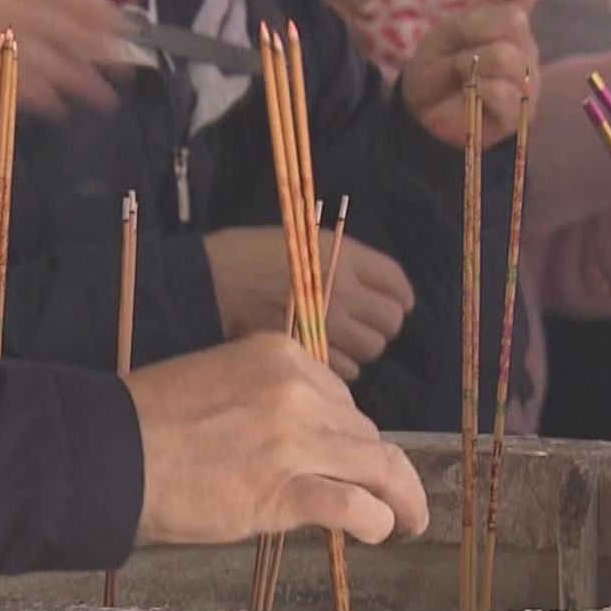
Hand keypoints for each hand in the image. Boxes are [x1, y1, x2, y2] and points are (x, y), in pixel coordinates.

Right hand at [0, 0, 125, 115]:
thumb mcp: (8, 9)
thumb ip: (52, 8)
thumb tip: (109, 17)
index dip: (80, 7)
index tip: (117, 30)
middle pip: (27, 16)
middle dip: (76, 44)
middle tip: (114, 68)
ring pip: (9, 46)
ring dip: (56, 71)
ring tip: (90, 91)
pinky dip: (21, 89)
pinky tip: (52, 103)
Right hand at [126, 334, 429, 544]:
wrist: (110, 452)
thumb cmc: (149, 421)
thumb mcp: (219, 383)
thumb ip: (267, 401)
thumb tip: (299, 438)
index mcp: (282, 356)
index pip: (341, 398)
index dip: (349, 435)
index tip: (352, 458)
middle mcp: (298, 391)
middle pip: (362, 432)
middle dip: (375, 467)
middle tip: (389, 496)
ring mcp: (296, 441)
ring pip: (377, 466)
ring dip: (402, 497)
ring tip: (410, 521)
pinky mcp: (286, 491)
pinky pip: (356, 506)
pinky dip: (380, 520)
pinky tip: (383, 531)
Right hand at [202, 227, 415, 379]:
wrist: (210, 282)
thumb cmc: (250, 254)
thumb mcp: (304, 240)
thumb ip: (343, 263)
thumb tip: (371, 288)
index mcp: (345, 257)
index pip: (396, 283)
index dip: (399, 295)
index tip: (394, 301)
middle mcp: (345, 291)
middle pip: (390, 321)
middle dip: (381, 324)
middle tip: (362, 322)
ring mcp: (328, 326)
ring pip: (371, 349)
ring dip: (362, 347)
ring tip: (341, 340)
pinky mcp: (310, 353)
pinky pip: (346, 369)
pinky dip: (341, 365)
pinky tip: (324, 353)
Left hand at [400, 0, 541, 147]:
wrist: (422, 113)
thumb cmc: (436, 69)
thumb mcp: (445, 36)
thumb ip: (473, 19)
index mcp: (506, 21)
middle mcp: (524, 45)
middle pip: (515, 20)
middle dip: (476, 33)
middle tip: (459, 54)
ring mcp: (527, 79)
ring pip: (508, 57)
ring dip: (472, 67)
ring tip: (463, 79)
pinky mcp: (522, 111)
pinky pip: (506, 92)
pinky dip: (481, 92)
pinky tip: (472, 96)